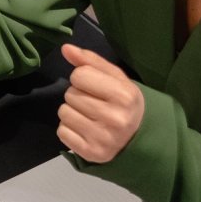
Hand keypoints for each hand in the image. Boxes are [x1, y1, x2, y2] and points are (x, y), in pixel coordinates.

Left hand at [57, 44, 143, 162]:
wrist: (139, 137)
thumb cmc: (123, 102)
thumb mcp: (115, 78)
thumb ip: (90, 61)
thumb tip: (66, 48)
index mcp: (124, 96)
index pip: (79, 75)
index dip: (83, 78)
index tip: (96, 87)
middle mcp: (115, 119)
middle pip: (70, 94)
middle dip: (78, 95)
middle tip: (94, 103)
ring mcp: (103, 138)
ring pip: (63, 113)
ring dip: (72, 112)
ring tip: (89, 116)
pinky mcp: (91, 153)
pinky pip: (61, 132)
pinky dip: (69, 129)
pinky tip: (85, 130)